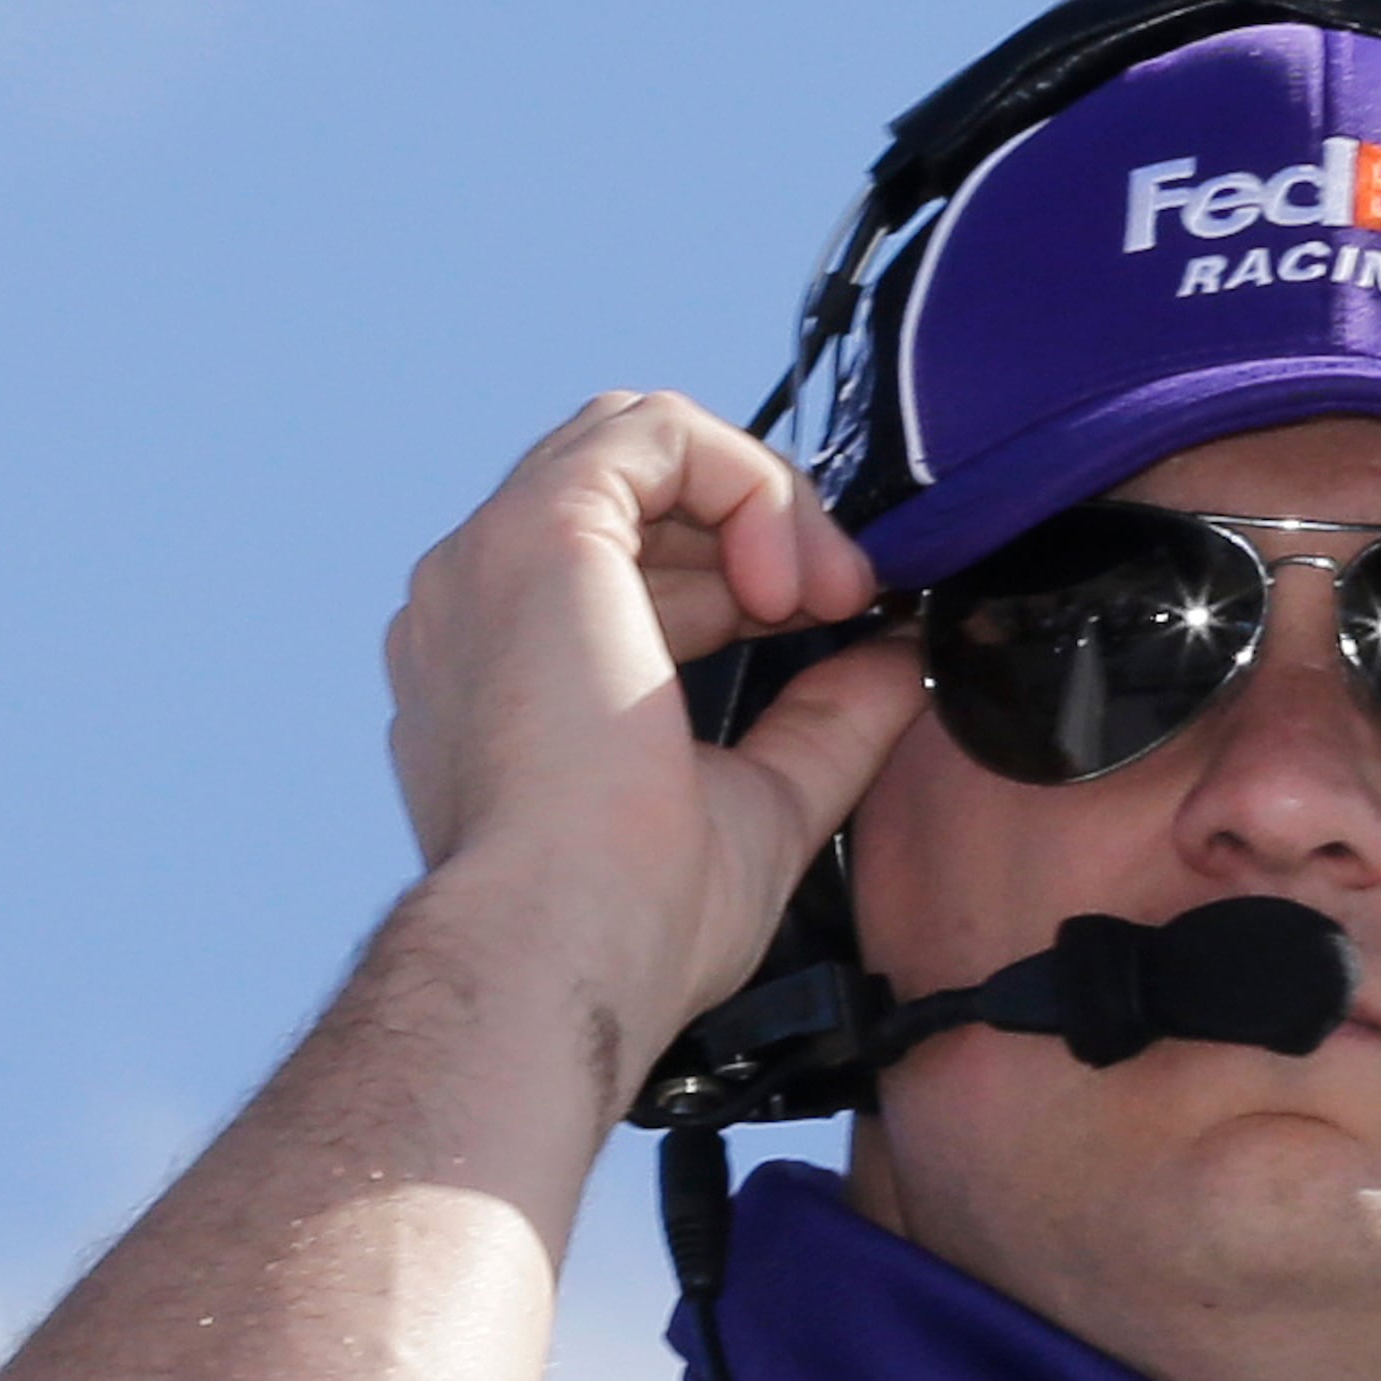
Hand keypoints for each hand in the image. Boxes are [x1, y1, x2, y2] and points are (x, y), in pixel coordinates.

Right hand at [386, 391, 921, 1067]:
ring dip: (762, 497)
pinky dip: (747, 479)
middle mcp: (483, 606)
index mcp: (511, 671)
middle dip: (761, 526)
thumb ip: (826, 720)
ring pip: (644, 442)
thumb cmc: (633, 921)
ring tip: (823, 590)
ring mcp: (492, 561)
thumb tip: (896, 661)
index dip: (745, 573)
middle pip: (636, 491)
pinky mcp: (536, 529)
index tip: (829, 625)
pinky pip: (655, 431)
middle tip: (846, 603)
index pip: (631, 563)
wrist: (565, 949)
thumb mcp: (765, 800)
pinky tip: (786, 576)